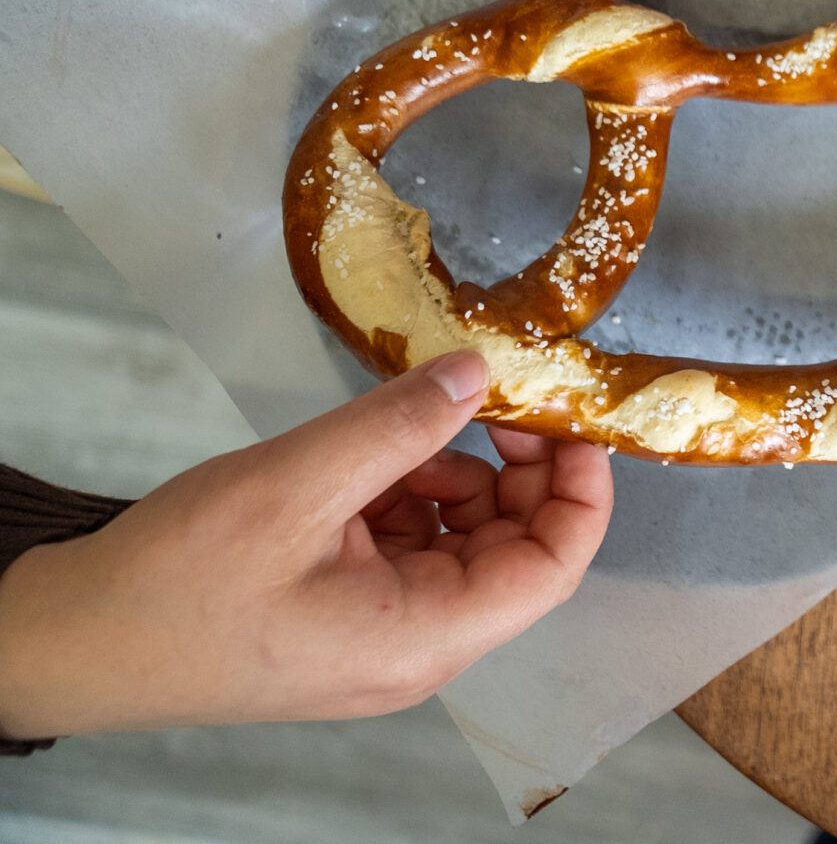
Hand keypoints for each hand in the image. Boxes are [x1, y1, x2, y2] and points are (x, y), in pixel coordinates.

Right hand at [0, 352, 610, 738]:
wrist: (72, 642)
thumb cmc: (173, 583)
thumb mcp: (295, 484)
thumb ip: (398, 425)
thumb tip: (478, 373)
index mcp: (424, 637)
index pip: (554, 568)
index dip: (579, 489)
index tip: (566, 418)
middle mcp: (417, 648)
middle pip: (516, 552)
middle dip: (513, 470)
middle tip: (487, 398)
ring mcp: (381, 635)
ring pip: (464, 542)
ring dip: (453, 477)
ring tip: (400, 431)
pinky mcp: (345, 615)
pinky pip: (412, 548)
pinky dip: (407, 494)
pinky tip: (369, 459)